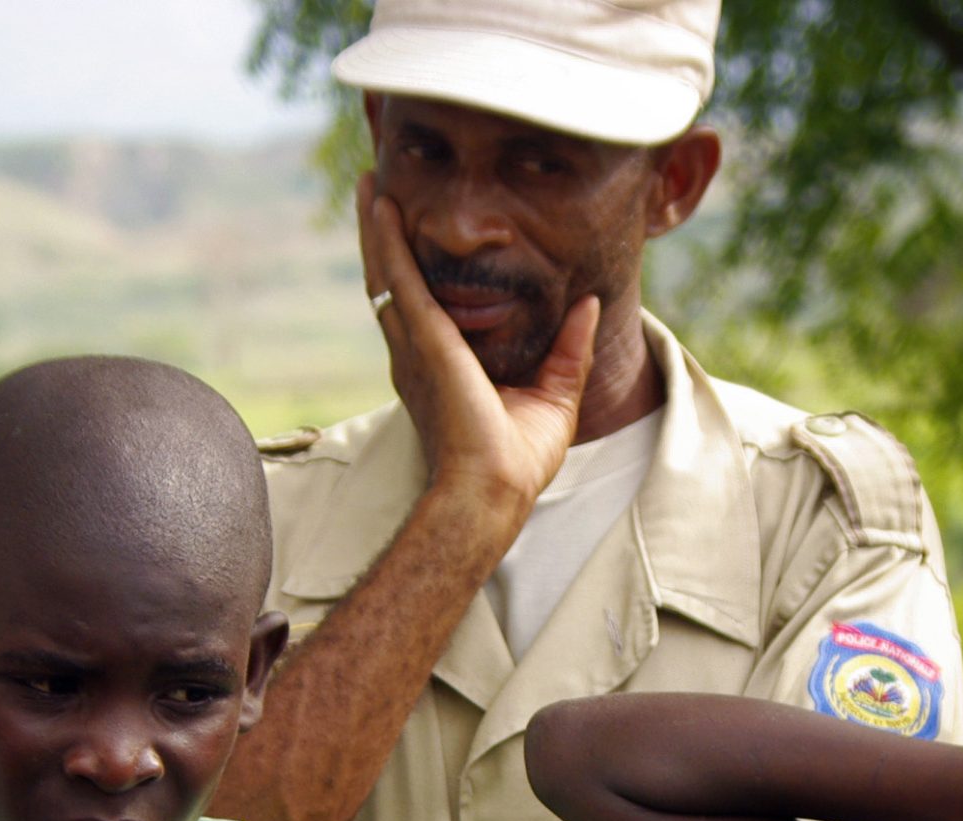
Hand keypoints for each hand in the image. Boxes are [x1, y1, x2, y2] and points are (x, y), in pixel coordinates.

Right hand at [357, 173, 597, 514]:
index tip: (411, 234)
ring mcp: (412, 348)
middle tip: (376, 192)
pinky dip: (386, 241)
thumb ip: (569, 348)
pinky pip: (399, 279)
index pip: (420, 307)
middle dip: (382, 238)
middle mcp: (415, 356)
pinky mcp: (422, 342)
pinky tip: (381, 207)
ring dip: (376, 228)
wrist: (490, 495)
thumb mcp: (556, 395)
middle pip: (391, 283)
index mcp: (439, 369)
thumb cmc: (515, 464)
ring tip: (371, 184)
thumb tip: (591, 303)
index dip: (411, 269)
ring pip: (386, 274)